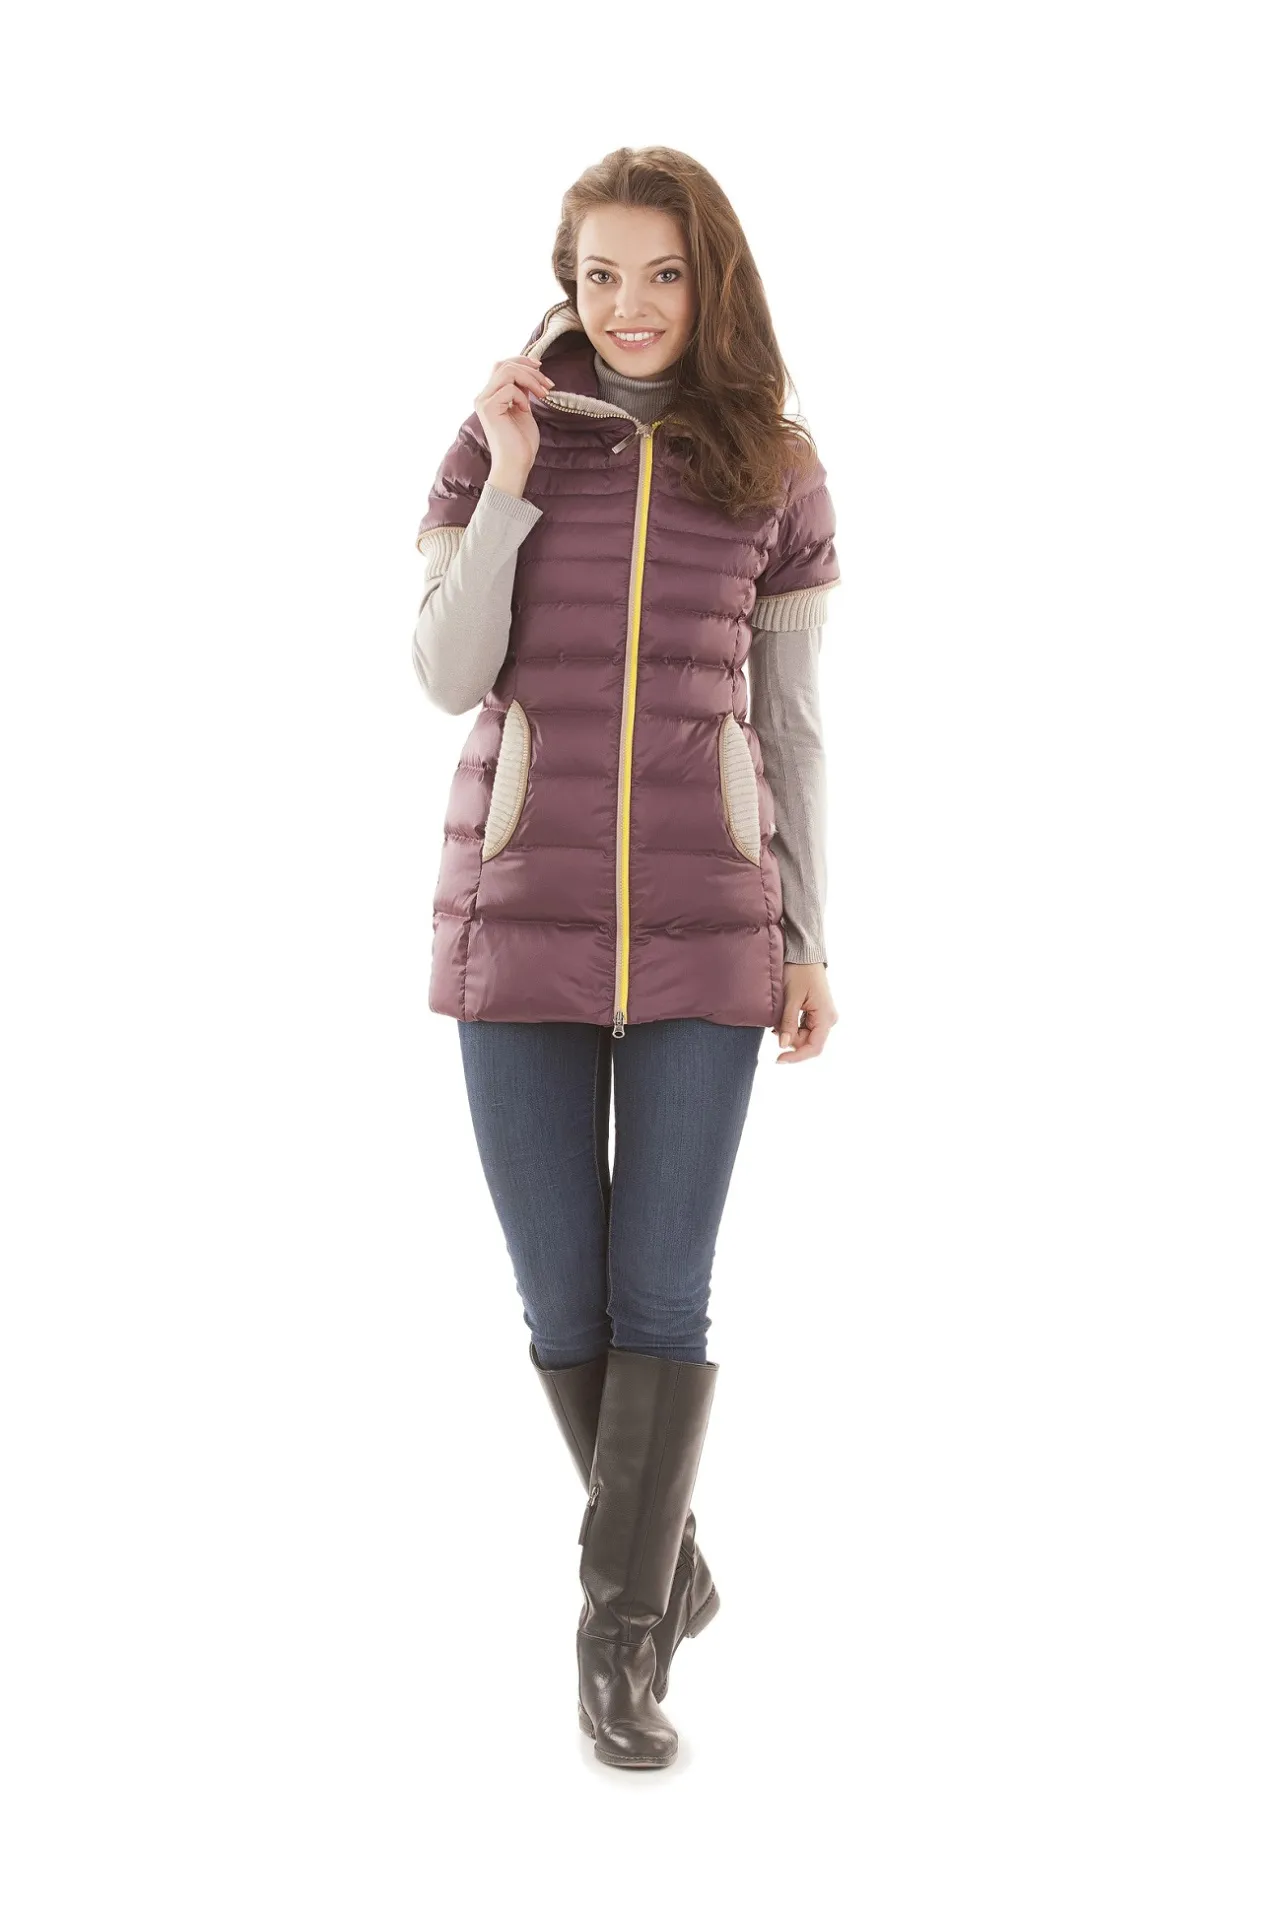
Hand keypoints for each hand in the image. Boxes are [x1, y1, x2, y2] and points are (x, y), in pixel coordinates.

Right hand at [474, 354, 554, 486]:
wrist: (516, 465)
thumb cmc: (521, 443)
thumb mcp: (524, 409)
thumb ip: (522, 391)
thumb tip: (530, 373)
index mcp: (491, 396)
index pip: (502, 366)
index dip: (522, 362)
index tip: (541, 369)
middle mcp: (484, 396)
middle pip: (504, 364)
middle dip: (529, 369)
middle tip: (548, 384)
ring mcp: (484, 402)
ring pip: (506, 371)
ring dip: (530, 379)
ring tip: (543, 393)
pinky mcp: (488, 408)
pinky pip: (509, 389)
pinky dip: (522, 396)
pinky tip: (526, 410)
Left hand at [771, 963, 837, 1063]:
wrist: (804, 954)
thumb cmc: (799, 972)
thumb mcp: (791, 998)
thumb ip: (787, 1023)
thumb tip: (783, 1046)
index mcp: (825, 1017)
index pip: (814, 1047)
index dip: (796, 1057)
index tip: (778, 1060)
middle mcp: (828, 1019)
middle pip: (808, 1042)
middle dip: (790, 1040)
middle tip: (774, 1028)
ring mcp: (823, 1016)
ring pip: (805, 1036)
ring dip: (790, 1032)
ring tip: (778, 1019)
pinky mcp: (817, 1012)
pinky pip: (805, 1027)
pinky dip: (792, 1026)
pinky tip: (783, 1018)